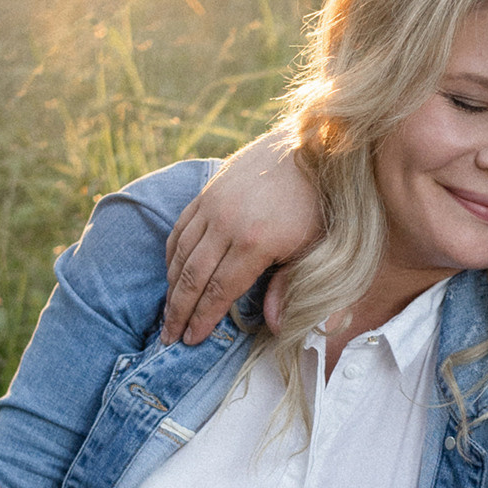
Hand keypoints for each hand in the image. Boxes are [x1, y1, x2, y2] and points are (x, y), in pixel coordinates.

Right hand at [163, 134, 322, 344]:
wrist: (311, 147)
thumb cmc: (320, 202)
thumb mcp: (316, 248)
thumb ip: (290, 287)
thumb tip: (273, 326)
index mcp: (255, 242)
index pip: (220, 290)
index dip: (203, 318)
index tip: (190, 340)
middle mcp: (226, 224)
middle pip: (193, 276)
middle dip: (178, 310)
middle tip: (169, 336)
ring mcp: (213, 205)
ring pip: (181, 253)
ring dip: (172, 286)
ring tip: (168, 312)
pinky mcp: (208, 192)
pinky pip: (181, 228)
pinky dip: (172, 254)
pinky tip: (173, 272)